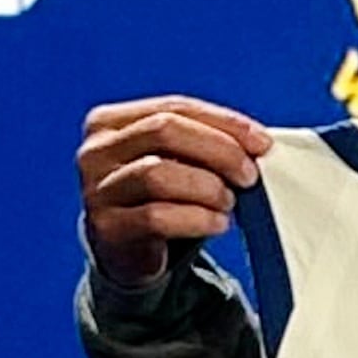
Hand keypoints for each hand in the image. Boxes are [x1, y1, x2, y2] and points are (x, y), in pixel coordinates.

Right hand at [77, 96, 271, 287]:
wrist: (128, 249)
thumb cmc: (158, 195)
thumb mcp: (173, 158)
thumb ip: (202, 140)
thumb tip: (257, 142)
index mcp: (110, 121)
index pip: (174, 107)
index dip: (224, 122)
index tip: (262, 142)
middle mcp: (96, 151)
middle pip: (164, 132)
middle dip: (219, 151)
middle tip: (249, 174)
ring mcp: (96, 190)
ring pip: (159, 174)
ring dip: (208, 187)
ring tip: (228, 201)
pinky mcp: (106, 228)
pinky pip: (157, 217)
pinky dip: (198, 219)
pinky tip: (217, 223)